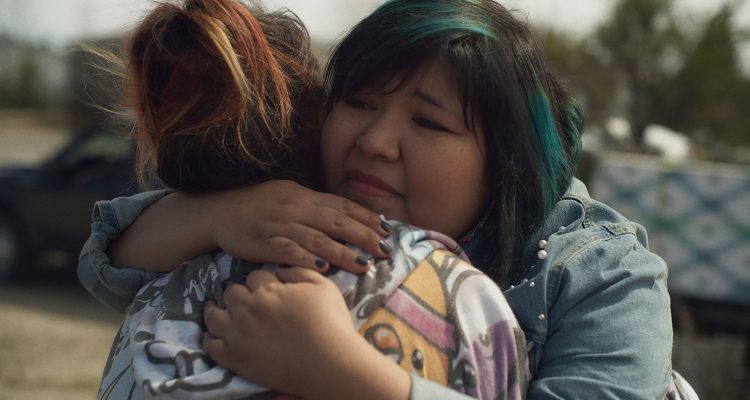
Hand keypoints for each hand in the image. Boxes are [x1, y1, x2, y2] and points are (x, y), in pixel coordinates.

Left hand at [203, 267, 409, 399]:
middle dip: (238, 293)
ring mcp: (238, 334)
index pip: (254, 276)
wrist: (329, 363)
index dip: (260, 280)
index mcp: (267, 289)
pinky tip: (216, 337)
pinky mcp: (235, 358)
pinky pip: (211, 346)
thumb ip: (300, 272)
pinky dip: (211, 339)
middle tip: (243, 300)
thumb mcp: (323, 286)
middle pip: (231, 293)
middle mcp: (247, 308)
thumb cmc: (331, 322)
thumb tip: (281, 270)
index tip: (264, 287)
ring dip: (216, 311)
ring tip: (218, 312)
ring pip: (213, 316)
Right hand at [204, 180, 390, 272]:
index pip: (341, 206)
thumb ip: (314, 205)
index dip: (366, 218)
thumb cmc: (257, 205)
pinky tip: (323, 268)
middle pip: (336, 222)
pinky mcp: (264, 243)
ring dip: (343, 252)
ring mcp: (279, 226)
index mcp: (303, 196)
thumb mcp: (288, 196)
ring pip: (317, 238)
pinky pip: (288, 251)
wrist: (218, 211)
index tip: (387, 230)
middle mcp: (295, 208)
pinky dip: (306, 259)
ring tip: (364, 264)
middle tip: (384, 250)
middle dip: (364, 236)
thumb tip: (346, 216)